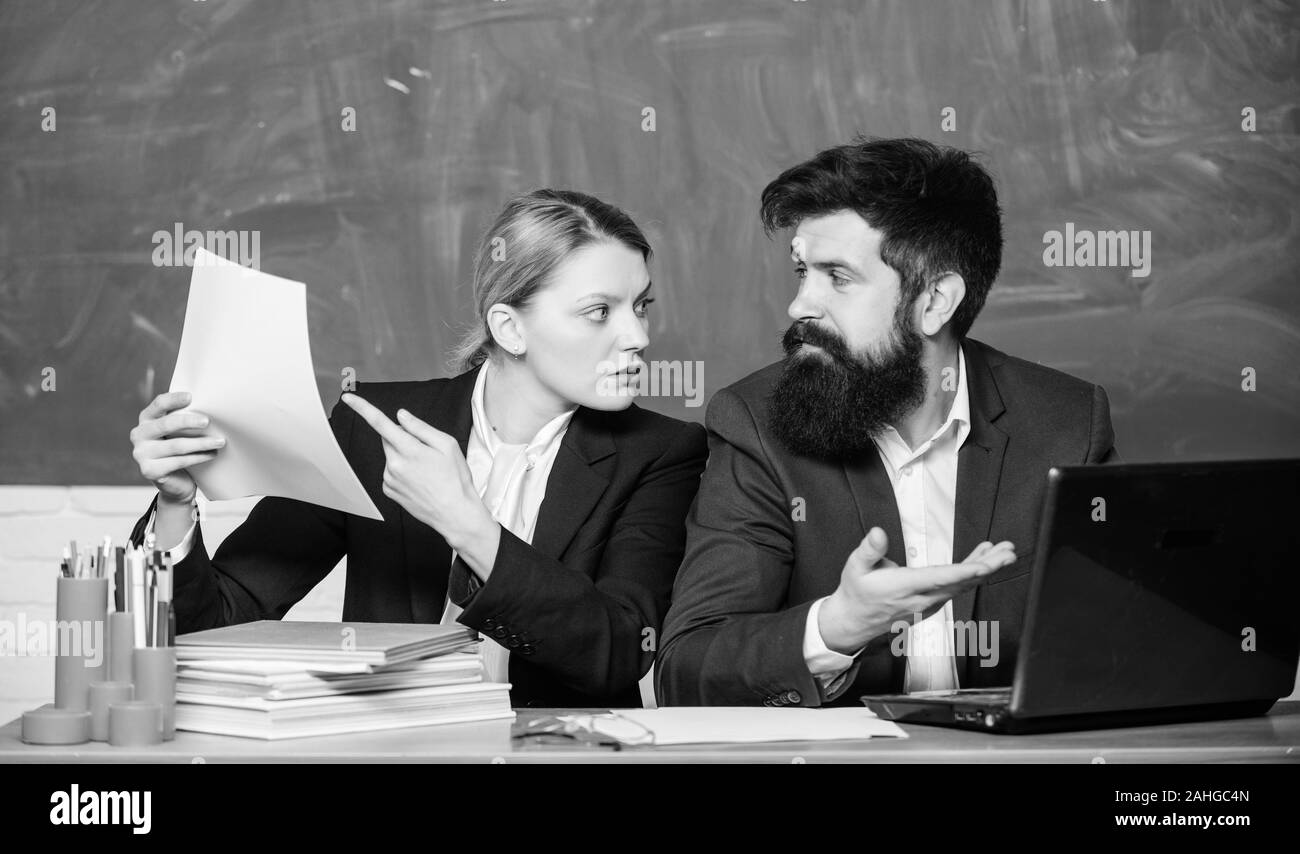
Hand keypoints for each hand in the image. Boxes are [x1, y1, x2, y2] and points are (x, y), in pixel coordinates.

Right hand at [130, 391, 225, 504]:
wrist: (175, 482)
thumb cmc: (179, 450)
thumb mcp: (179, 432)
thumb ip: (184, 419)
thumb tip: (210, 406)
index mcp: (146, 419)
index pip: (158, 404)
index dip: (173, 399)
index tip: (191, 397)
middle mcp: (139, 434)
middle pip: (166, 424)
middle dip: (188, 421)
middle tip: (207, 421)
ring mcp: (141, 453)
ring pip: (176, 445)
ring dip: (201, 443)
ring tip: (220, 442)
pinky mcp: (149, 470)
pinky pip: (179, 461)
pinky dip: (198, 457)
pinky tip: (212, 454)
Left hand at [341, 393, 499, 574]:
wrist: (454, 512)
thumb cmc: (455, 479)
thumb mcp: (447, 445)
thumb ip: (420, 427)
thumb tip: (401, 416)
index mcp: (409, 450)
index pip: (380, 423)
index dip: (362, 408)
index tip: (348, 398)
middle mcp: (394, 465)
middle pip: (388, 438)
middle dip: (402, 438)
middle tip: (426, 451)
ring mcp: (390, 479)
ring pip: (390, 456)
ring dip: (403, 456)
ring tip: (426, 470)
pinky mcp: (389, 490)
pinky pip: (391, 472)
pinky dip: (402, 471)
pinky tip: (419, 480)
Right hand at [818, 527, 1015, 654]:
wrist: (854, 622)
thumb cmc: (856, 592)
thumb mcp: (855, 567)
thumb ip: (869, 550)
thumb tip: (879, 532)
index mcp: (904, 587)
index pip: (939, 579)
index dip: (964, 572)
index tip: (986, 566)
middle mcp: (921, 598)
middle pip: (960, 583)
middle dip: (987, 568)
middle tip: (1008, 553)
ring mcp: (929, 603)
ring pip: (963, 586)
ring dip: (986, 568)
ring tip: (1005, 552)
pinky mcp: (931, 603)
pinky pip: (957, 588)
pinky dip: (972, 573)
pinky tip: (982, 559)